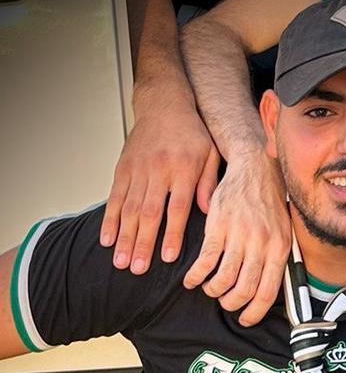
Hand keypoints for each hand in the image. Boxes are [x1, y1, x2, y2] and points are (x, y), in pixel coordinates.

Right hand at [100, 101, 219, 272]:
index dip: (171, 233)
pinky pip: (115, 198)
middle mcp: (158, 170)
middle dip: (142, 243)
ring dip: (124, 238)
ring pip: (129, 208)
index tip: (166, 257)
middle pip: (149, 212)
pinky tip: (106, 239)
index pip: (176, 207)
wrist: (164, 103)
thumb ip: (210, 183)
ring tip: (121, 262)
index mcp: (182, 168)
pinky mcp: (123, 169)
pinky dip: (109, 220)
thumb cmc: (191, 133)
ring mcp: (138, 170)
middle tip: (137, 269)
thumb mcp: (210, 153)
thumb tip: (210, 213)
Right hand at [182, 149, 290, 325]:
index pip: (267, 292)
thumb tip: (268, 290)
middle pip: (244, 290)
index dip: (254, 312)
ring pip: (224, 278)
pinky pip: (206, 260)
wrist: (254, 168)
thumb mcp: (283, 231)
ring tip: (210, 289)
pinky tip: (192, 279)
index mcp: (279, 248)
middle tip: (225, 303)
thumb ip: (277, 259)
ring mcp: (239, 235)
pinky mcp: (219, 226)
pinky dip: (197, 275)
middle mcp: (261, 244)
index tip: (245, 319)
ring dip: (214, 291)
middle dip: (232, 303)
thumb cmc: (269, 202)